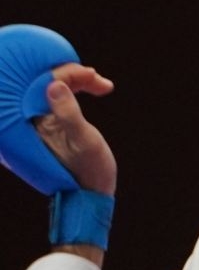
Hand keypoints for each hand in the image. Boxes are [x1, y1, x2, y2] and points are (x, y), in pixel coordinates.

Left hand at [34, 63, 115, 195]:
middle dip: (73, 77)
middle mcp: (27, 123)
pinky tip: (88, 89)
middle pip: (43, 85)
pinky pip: (52, 102)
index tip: (92, 76)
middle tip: (100, 82)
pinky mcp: (44, 127)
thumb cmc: (89, 171)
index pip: (42, 86)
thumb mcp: (83, 141)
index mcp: (31, 126)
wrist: (89, 195)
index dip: (67, 75)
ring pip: (49, 91)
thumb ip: (68, 113)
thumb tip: (54, 85)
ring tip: (101, 85)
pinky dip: (71, 94)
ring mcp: (34, 125)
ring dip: (75, 84)